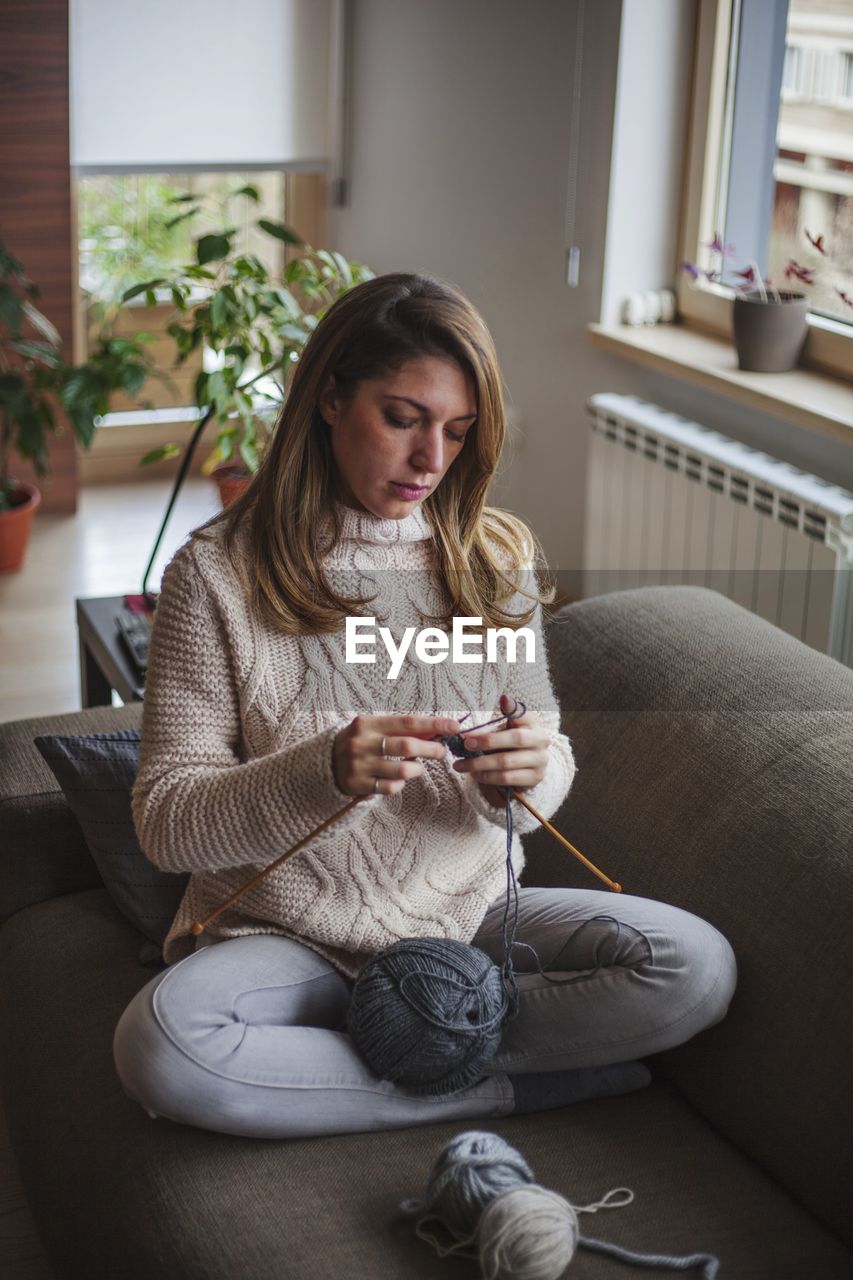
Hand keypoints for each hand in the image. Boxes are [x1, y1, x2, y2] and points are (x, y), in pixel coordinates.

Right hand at [333, 714, 459, 796]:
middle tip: (441, 751)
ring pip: (402, 770)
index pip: (407, 722)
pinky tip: (399, 780)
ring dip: (417, 770)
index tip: (453, 726)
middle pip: (407, 746)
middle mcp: (362, 743)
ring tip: (418, 768)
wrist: (325, 762)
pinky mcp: (357, 784)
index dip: (433, 724)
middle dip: (430, 749)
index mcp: (367, 723)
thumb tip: (435, 731)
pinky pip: (389, 787)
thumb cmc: (360, 742)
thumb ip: (401, 730)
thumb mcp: (374, 729)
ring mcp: (359, 765)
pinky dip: (400, 784)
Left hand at [451, 694, 549, 807]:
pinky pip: (507, 779)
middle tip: (466, 744)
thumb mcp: (504, 728)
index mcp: (533, 723)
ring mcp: (540, 761)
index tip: (503, 698)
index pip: (524, 713)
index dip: (514, 707)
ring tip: (461, 765)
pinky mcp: (535, 778)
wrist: (526, 766)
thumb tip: (475, 723)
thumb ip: (492, 725)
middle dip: (487, 741)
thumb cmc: (509, 742)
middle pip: (515, 739)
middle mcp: (541, 740)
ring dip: (480, 764)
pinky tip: (474, 774)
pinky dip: (487, 777)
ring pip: (506, 762)